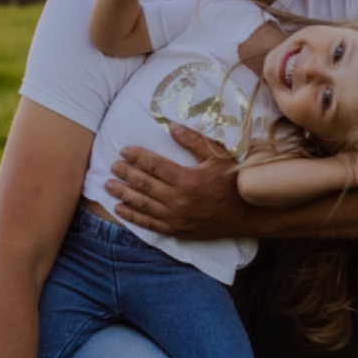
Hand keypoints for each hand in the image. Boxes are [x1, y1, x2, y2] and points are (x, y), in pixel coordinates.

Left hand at [110, 123, 252, 239]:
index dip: (137, 157)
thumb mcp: (219, 156)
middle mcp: (179, 200)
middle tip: (112, 166)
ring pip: (143, 204)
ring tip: (108, 186)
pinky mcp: (177, 230)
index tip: (124, 150)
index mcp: (188, 179)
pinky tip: (120, 209)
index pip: (155, 166)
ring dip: (123, 194)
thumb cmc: (234, 182)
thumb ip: (195, 141)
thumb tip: (171, 127)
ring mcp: (176, 218)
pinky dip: (133, 216)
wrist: (248, 215)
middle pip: (145, 184)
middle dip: (126, 174)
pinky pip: (150, 223)